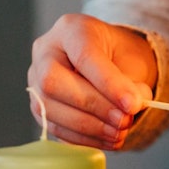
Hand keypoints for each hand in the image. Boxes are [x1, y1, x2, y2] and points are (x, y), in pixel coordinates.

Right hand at [27, 14, 157, 149]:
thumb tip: (130, 107)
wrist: (110, 63)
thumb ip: (131, 82)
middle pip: (54, 81)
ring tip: (119, 133)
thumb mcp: (133, 61)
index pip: (83, 55)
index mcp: (71, 29)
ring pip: (49, 108)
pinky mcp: (40, 106)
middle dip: (94, 107)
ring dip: (89, 127)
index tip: (132, 104)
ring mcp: (35, 79)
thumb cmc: (121, 58)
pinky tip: (107, 139)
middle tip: (125, 120)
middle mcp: (45, 51)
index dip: (108, 83)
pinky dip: (84, 138)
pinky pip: (54, 126)